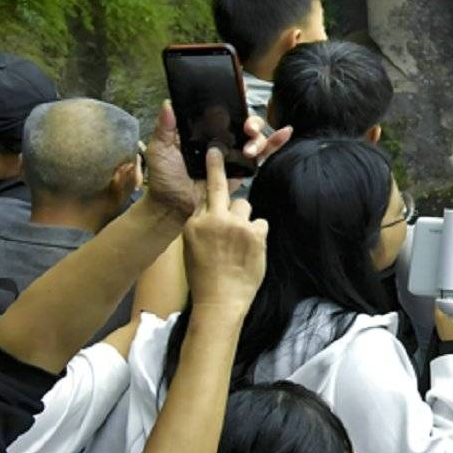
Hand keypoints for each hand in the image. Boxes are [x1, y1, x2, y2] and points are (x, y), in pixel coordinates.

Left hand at [143, 103, 292, 217]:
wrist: (174, 206)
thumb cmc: (165, 178)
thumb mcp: (160, 150)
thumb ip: (165, 128)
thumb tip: (168, 104)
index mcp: (204, 130)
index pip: (223, 109)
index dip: (235, 97)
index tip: (242, 90)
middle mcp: (221, 138)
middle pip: (244, 121)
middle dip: (251, 121)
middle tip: (247, 128)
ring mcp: (234, 153)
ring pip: (256, 137)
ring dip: (259, 138)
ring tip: (249, 149)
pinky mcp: (243, 169)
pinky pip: (263, 155)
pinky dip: (276, 142)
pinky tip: (285, 132)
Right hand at [182, 148, 267, 318]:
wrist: (220, 299)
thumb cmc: (205, 276)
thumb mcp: (193, 247)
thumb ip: (203, 224)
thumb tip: (213, 208)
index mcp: (194, 223)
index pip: (202, 193)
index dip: (209, 172)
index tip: (213, 152)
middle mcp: (213, 219)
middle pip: (222, 188)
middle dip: (220, 168)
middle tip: (219, 153)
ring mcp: (236, 225)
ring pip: (244, 205)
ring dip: (244, 219)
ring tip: (239, 240)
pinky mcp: (255, 233)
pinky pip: (260, 223)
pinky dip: (257, 233)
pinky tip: (251, 249)